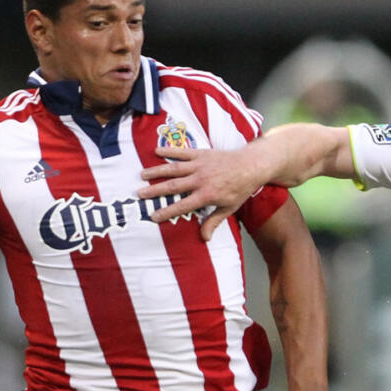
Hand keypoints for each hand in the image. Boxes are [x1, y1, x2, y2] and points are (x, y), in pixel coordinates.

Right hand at [140, 147, 262, 239]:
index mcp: (207, 195)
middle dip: (155, 191)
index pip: (183, 206)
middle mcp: (201, 180)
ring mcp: (200, 165)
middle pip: (173, 187)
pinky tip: (156, 151)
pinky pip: (182, 152)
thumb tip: (205, 238)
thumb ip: (214, 222)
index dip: (167, 212)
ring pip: (174, 169)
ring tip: (142, 175)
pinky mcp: (202, 153)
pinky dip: (169, 151)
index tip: (153, 216)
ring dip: (157, 171)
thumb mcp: (229, 208)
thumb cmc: (240, 189)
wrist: (251, 165)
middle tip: (140, 194)